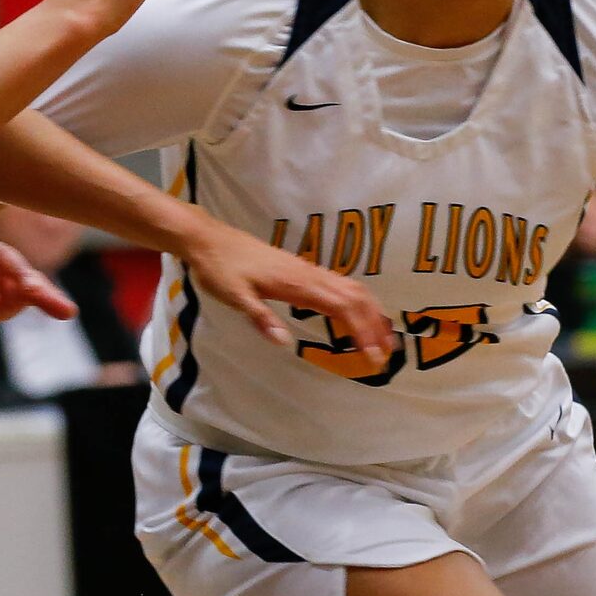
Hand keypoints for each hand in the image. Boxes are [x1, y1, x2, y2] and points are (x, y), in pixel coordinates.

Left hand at [180, 219, 392, 356]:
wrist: (209, 239)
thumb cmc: (220, 269)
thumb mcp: (234, 297)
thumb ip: (260, 317)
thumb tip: (284, 342)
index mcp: (297, 282)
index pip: (342, 306)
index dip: (362, 331)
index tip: (372, 356)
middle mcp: (310, 274)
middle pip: (356, 297)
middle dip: (375, 324)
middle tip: (386, 354)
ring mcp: (308, 271)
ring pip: (352, 288)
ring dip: (371, 312)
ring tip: (382, 338)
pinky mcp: (303, 271)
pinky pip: (340, 285)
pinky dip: (357, 302)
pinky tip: (358, 316)